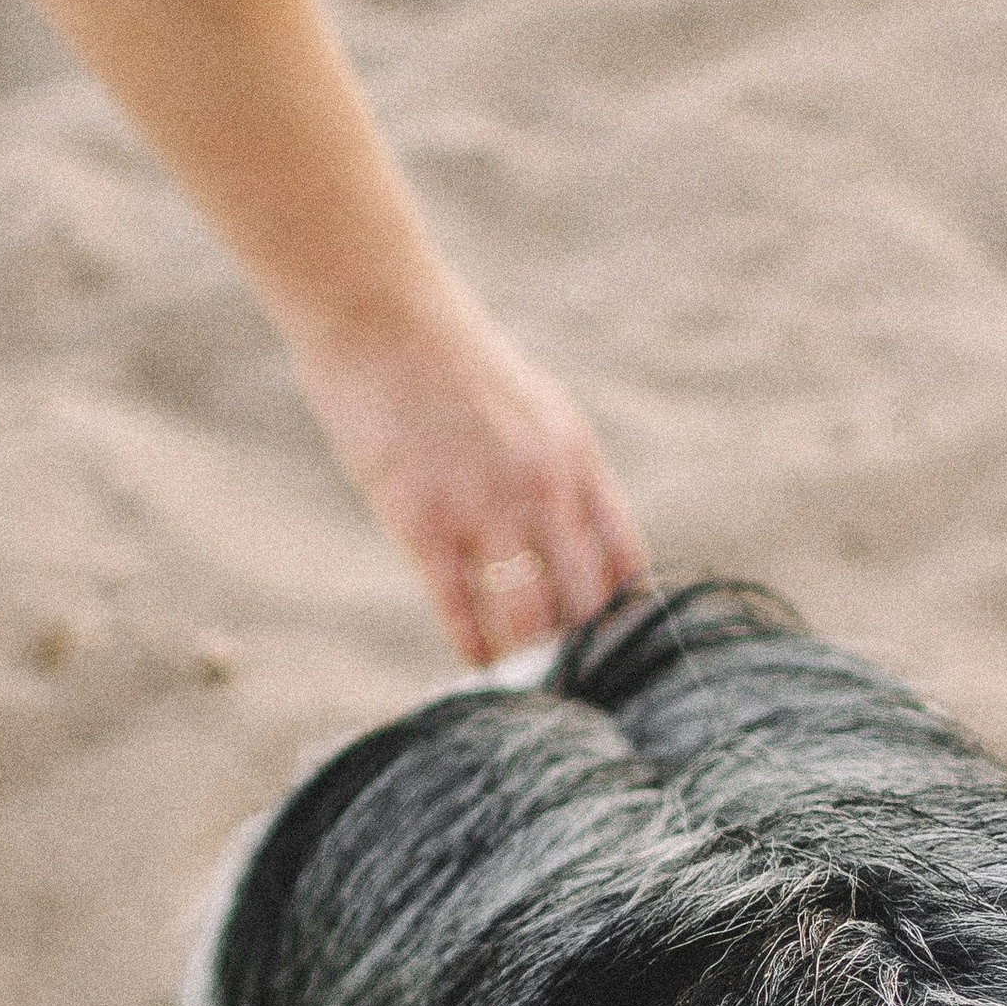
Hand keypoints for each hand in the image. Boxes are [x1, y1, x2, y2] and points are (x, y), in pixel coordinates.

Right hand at [283, 273, 648, 666]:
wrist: (382, 316)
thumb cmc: (448, 362)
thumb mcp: (532, 409)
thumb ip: (554, 474)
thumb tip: (562, 541)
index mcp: (578, 459)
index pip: (625, 562)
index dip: (622, 617)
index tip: (613, 653)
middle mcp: (546, 489)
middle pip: (584, 602)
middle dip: (578, 653)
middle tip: (568, 688)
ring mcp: (486, 508)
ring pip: (528, 619)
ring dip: (527, 662)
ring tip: (523, 689)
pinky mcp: (425, 521)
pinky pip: (461, 610)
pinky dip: (473, 649)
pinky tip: (476, 668)